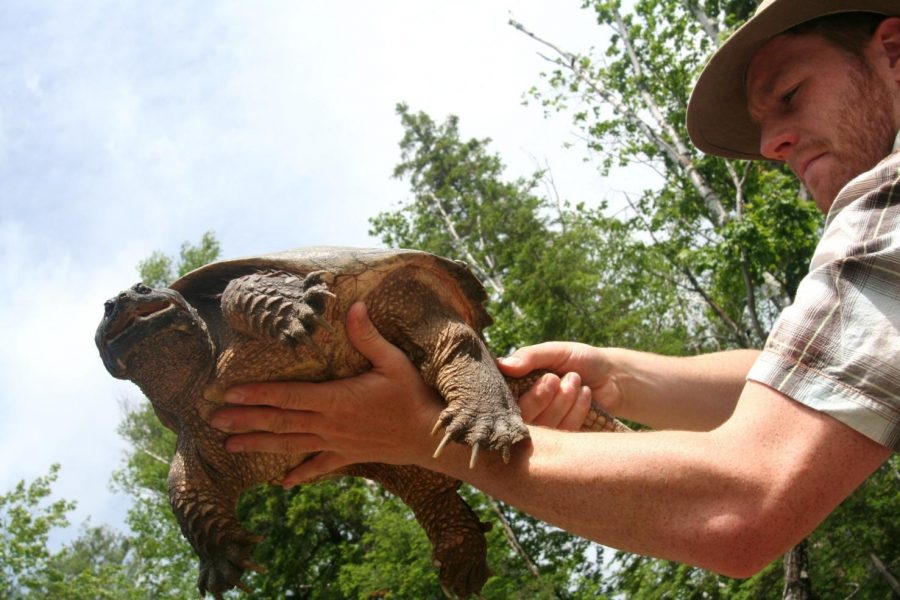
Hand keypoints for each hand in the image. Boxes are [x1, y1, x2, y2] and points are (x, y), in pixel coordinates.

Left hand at [210, 302, 442, 485]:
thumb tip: (354, 305)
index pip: (288, 396)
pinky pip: (318, 467)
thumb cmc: (412, 396)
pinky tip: (281, 482)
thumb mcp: (393, 361)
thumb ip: (368, 336)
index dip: (257, 394)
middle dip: (245, 421)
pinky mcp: (347, 455)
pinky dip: (300, 474)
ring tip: (229, 446)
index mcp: (336, 399)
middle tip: (213, 421)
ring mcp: (335, 443)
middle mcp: (329, 424)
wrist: (429, 437)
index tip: (230, 394)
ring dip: (258, 445)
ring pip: (290, 444)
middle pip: (279, 422)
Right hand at [497, 342, 622, 429]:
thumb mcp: (555, 352)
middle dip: (543, 397)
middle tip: (558, 378)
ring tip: (576, 380)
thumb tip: (502, 365)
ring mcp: (545, 426)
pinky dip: (577, 410)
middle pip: (523, 416)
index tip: (549, 378)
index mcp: (518, 388)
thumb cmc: (580, 360)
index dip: (523, 393)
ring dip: (563, 400)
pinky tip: (585, 394)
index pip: (505, 398)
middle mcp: (526, 409)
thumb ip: (529, 357)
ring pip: (544, 425)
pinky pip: (564, 432)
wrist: (612, 376)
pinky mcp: (564, 439)